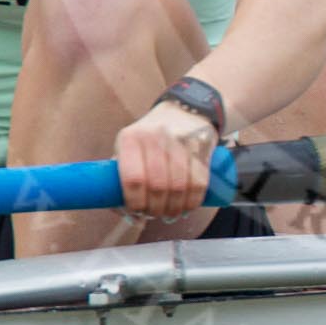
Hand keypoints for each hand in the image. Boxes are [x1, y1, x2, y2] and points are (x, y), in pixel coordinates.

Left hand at [116, 99, 219, 222]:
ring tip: (170, 213)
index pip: (132, 179)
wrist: (184, 110)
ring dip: (174, 208)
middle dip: (156, 209)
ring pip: (179, 187)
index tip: (137, 212)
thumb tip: (125, 212)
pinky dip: (192, 201)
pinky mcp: (202, 145)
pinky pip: (199, 182)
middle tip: (155, 215)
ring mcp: (181, 139)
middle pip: (157, 186)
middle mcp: (155, 136)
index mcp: (131, 137)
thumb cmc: (150, 138)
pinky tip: (186, 207)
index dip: (135, 202)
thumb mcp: (130, 147)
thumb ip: (123, 177)